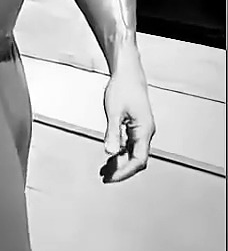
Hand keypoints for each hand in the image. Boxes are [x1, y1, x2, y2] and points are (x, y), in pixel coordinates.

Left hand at [101, 57, 155, 183]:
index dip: (125, 172)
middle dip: (122, 170)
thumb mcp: (114, 111)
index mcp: (144, 130)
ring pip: (133, 153)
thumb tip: (110, 152)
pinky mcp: (136, 125)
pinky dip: (120, 152)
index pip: (138, 160)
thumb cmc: (122, 88)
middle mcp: (146, 132)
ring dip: (120, 162)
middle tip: (105, 177)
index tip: (111, 178)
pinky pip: (130, 145)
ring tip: (104, 170)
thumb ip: (112, 133)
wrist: (127, 72)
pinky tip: (109, 156)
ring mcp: (142, 129)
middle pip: (137, 159)